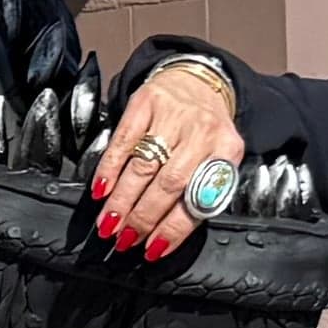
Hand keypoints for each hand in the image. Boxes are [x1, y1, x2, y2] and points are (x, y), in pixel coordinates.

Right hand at [89, 62, 243, 260]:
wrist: (198, 79)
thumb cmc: (204, 129)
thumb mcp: (217, 156)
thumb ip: (200, 189)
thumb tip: (165, 232)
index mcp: (226, 152)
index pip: (199, 198)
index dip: (173, 227)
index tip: (152, 248)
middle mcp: (203, 132)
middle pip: (169, 184)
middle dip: (143, 217)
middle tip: (124, 239)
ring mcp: (173, 116)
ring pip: (144, 166)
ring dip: (123, 200)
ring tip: (109, 223)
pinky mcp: (147, 103)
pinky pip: (124, 141)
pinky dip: (110, 168)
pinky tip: (101, 189)